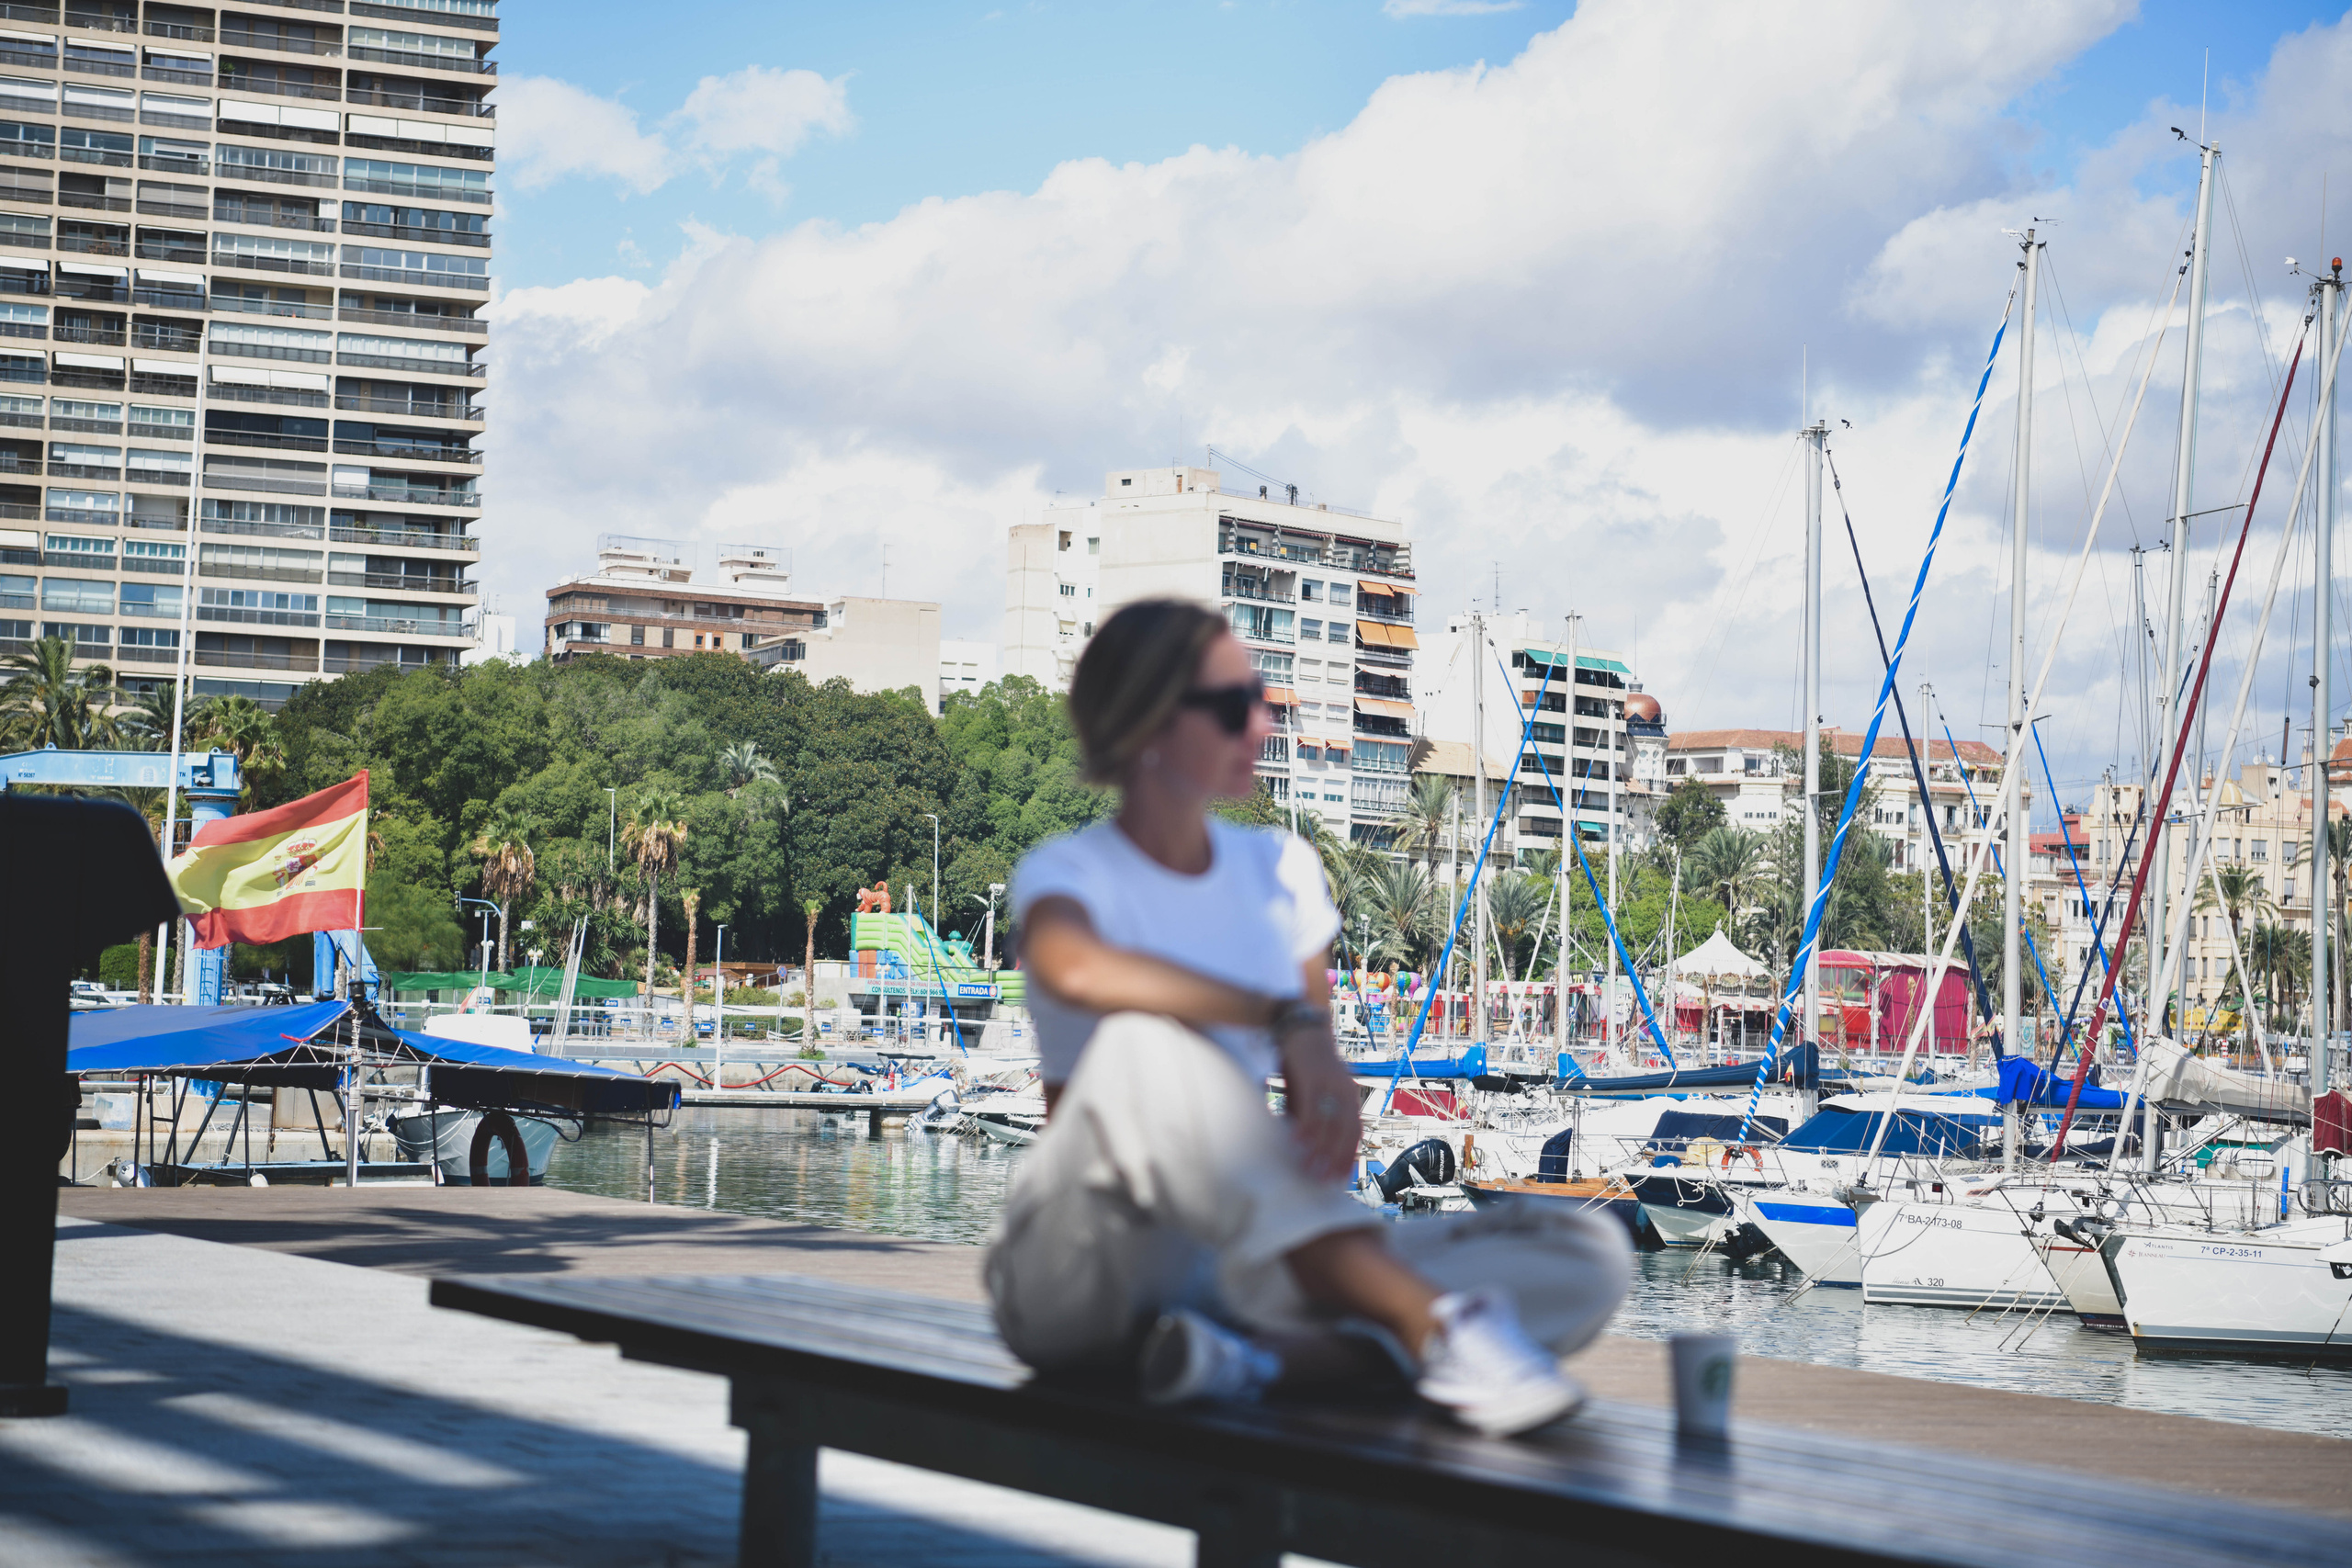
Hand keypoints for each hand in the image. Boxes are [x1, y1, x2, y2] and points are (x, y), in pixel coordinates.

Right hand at [1279, 1023, 1361, 1182]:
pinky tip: (1298, 1143)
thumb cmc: (1306, 1064)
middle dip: (1336, 1159)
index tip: (1338, 1177)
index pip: (1355, 1131)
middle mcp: (1346, 1091)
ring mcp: (1331, 1084)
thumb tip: (1304, 1142)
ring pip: (1329, 1123)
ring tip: (1308, 1169)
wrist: (1302, 1028)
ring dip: (1320, 1149)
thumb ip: (1313, 1113)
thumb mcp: (1314, 1091)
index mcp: (1350, 1095)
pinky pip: (1311, 1108)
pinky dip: (1306, 1128)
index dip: (1348, 1155)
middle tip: (1323, 1181)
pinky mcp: (1313, 1078)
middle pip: (1347, 1131)